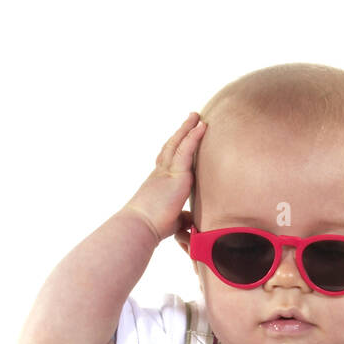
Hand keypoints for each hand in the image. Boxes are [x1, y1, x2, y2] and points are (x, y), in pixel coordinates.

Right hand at [121, 113, 206, 242]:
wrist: (142, 225)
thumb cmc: (153, 227)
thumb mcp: (172, 220)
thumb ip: (183, 217)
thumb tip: (191, 221)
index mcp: (160, 183)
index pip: (168, 162)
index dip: (174, 150)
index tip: (180, 140)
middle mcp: (161, 173)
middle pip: (171, 147)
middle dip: (181, 133)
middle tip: (190, 120)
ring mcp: (167, 171)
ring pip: (178, 144)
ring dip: (187, 128)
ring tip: (196, 117)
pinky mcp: (176, 173)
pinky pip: (186, 150)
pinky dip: (194, 137)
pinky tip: (201, 126)